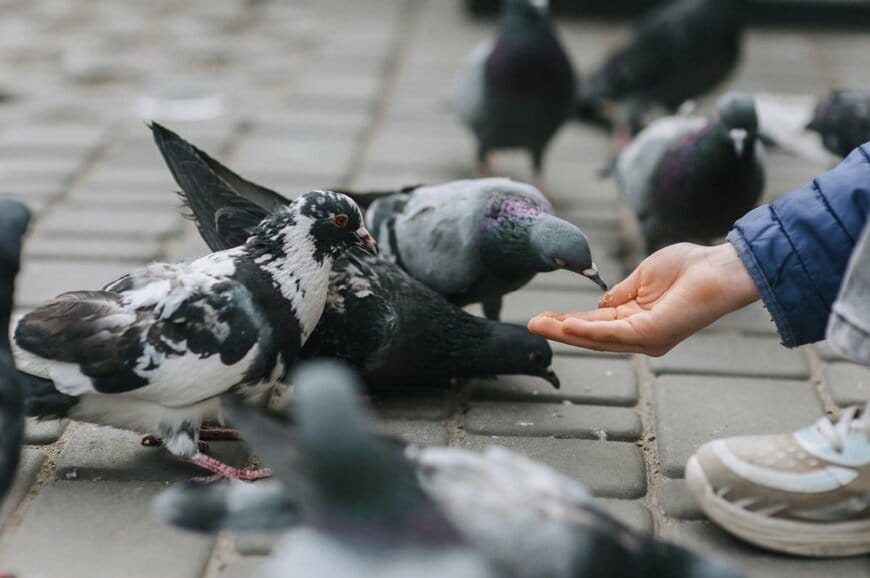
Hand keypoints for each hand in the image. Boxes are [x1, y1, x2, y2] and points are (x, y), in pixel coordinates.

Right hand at [527, 243, 759, 355]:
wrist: (718, 268)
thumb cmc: (689, 268)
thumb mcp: (641, 278)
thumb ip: (619, 293)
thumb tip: (598, 302)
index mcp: (636, 320)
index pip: (595, 322)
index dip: (569, 320)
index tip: (543, 316)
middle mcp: (639, 335)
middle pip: (590, 335)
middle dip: (560, 329)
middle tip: (531, 324)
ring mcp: (645, 338)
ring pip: (596, 338)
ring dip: (565, 331)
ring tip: (539, 324)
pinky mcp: (651, 335)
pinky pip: (612, 334)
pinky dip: (587, 331)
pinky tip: (566, 326)